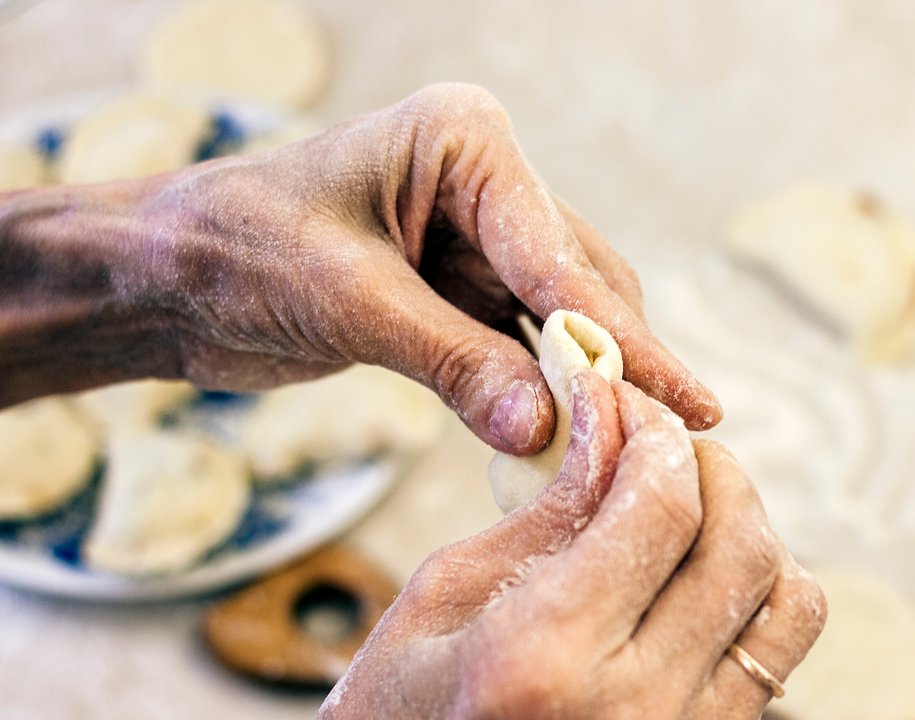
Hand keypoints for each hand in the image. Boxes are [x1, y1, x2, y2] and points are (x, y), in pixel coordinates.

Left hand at [133, 83, 719, 452]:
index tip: (689, 401)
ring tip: (630, 448)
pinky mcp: (457, 287)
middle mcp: (484, 180)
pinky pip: (519, 342)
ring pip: (560, 316)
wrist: (165, 274)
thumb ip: (452, 362)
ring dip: (583, 381)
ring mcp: (475, 235)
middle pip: (580, 281)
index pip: (560, 256)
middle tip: (666, 441)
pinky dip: (538, 389)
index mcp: (465, 143)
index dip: (622, 341)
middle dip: (614, 363)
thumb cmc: (236, 251)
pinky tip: (566, 433)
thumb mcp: (350, 304)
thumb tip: (544, 426)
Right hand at [319, 373, 825, 718]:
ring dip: (748, 527)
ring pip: (789, 600)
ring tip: (684, 508)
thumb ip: (545, 511)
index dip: (653, 430)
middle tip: (655, 443)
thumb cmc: (400, 713)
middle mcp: (636, 706)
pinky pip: (778, 654)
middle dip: (707, 465)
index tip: (624, 401)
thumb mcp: (442, 596)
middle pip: (741, 544)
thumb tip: (611, 423)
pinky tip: (694, 574)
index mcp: (545, 657)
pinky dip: (756, 592)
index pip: (661, 506)